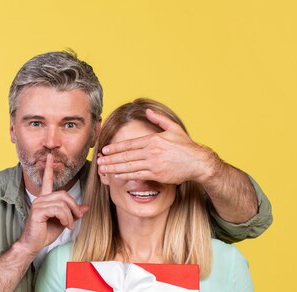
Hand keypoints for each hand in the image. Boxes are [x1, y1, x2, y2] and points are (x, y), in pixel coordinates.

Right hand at [18, 154, 88, 253]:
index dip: (49, 169)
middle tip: (78, 217)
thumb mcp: (63, 222)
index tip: (50, 157)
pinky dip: (65, 218)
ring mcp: (38, 204)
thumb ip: (73, 213)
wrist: (33, 245)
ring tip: (69, 225)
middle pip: (63, 194)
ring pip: (62, 203)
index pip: (47, 180)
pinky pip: (58, 210)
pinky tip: (65, 225)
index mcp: (45, 199)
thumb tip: (86, 207)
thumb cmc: (45, 233)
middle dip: (74, 206)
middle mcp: (40, 199)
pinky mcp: (38, 211)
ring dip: (70, 215)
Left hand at [96, 109, 221, 184]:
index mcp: (153, 139)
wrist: (198, 162)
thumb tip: (147, 110)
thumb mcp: (173, 128)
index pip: (129, 144)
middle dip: (110, 159)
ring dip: (114, 168)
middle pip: (126, 156)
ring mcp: (153, 163)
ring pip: (129, 166)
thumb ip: (158, 119)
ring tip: (103, 169)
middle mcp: (151, 151)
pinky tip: (117, 176)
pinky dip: (126, 176)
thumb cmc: (186, 146)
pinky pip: (138, 175)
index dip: (115, 148)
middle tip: (98, 161)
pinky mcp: (157, 174)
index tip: (105, 150)